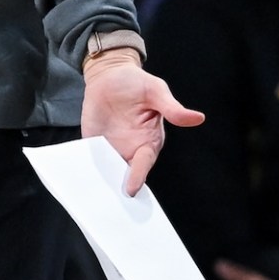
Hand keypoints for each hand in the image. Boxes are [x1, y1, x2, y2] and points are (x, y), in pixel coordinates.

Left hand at [80, 52, 205, 193]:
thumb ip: (172, 108)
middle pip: (126, 174)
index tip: (130, 189)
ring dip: (103, 182)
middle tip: (112, 204)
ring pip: (109, 171)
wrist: (109, 74)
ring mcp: (112, 147)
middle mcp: (131, 148)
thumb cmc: (137, 83)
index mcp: (149, 140)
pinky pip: (91, 160)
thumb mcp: (156, 91)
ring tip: (94, 196)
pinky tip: (81, 178)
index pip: (144, 162)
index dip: (137, 176)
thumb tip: (198, 118)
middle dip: (120, 188)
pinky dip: (87, 169)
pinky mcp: (94, 143)